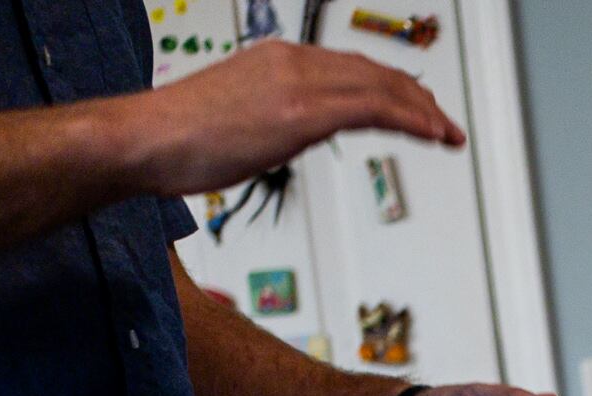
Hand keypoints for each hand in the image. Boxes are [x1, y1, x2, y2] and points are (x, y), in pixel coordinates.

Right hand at [110, 41, 463, 197]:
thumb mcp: (240, 116)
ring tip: (448, 133)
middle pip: (373, 73)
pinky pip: (373, 109)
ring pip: (381, 88)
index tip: (415, 107)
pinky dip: (411, 120)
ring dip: (423, 111)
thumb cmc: (177, 136)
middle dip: (416, 98)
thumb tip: (297, 131)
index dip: (392, 87)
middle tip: (443, 123)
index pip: (351, 68)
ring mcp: (298, 84)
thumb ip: (277, 116)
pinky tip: (432, 134)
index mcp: (277, 59)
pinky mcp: (301, 112)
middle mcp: (292, 61)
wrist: (143, 139)